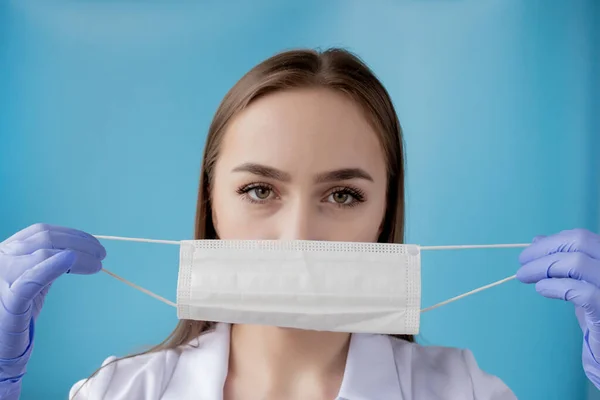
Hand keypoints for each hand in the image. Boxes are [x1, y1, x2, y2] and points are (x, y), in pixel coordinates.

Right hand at [0, 224, 105, 385]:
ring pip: (43, 251)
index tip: (93, 243)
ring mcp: (2, 279)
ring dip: (78, 253)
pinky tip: (70, 261)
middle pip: (45, 238)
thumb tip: (75, 251)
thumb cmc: (13, 317)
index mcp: (5, 253)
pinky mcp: (9, 301)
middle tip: (101, 253)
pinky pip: (32, 278)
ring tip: (98, 263)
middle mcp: (1, 260)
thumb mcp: (30, 282)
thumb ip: (45, 265)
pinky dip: (53, 266)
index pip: (40, 232)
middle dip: (79, 242)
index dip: (71, 234)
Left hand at [516, 228, 599, 388]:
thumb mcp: (578, 282)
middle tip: (521, 262)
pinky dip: (555, 287)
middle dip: (544, 249)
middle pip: (579, 242)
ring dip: (543, 267)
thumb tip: (537, 240)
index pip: (581, 237)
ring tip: (524, 276)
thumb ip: (561, 261)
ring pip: (577, 263)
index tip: (529, 252)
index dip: (552, 241)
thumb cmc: (596, 314)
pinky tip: (541, 289)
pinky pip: (580, 292)